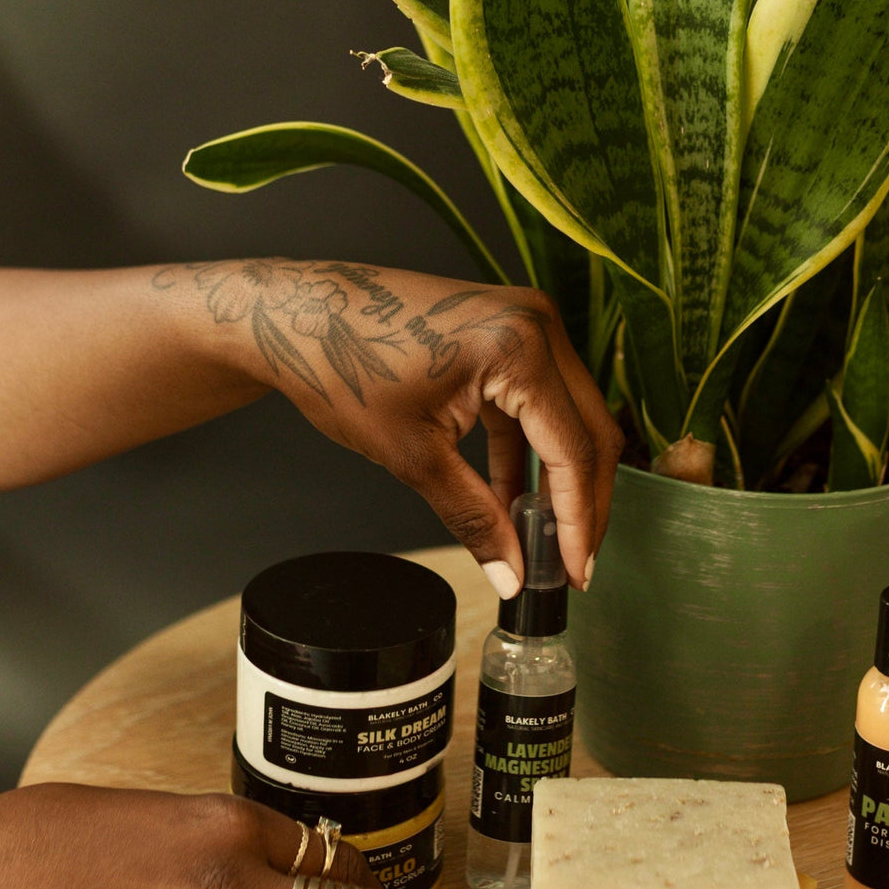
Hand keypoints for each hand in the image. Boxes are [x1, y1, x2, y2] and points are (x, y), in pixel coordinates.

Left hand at [159, 260, 624, 593]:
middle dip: (583, 506)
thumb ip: (474, 518)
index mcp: (521, 348)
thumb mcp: (413, 457)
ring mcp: (527, 325)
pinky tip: (517, 501)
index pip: (574, 451)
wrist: (298, 314)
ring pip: (570, 421)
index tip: (575, 572)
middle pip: (589, 433)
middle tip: (572, 565)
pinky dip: (532, 454)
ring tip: (547, 541)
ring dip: (561, 482)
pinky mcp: (510, 335)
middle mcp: (538, 325)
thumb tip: (511, 574)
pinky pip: (540, 405)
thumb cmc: (343, 366)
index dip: (579, 521)